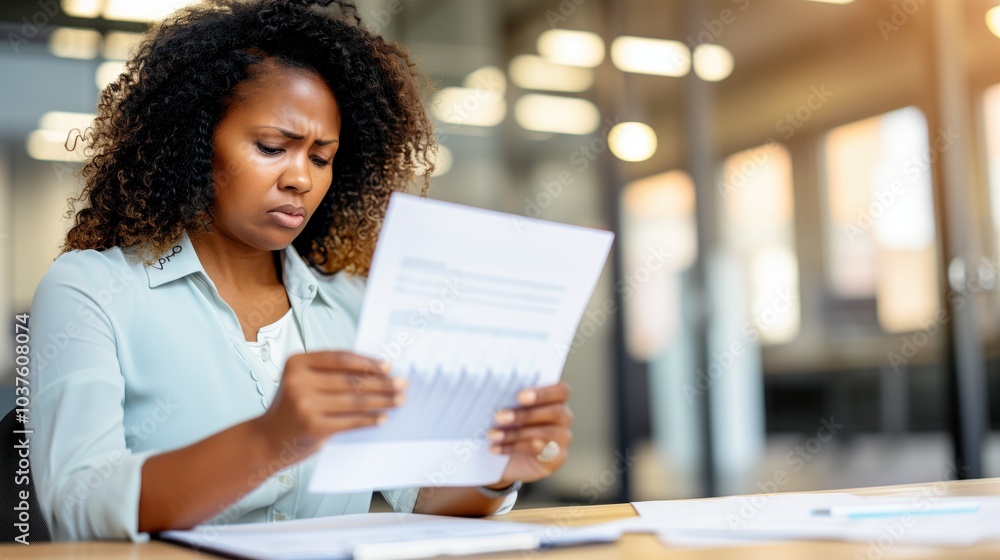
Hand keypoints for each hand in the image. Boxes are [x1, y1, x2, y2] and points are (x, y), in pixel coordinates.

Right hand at [253, 351, 405, 457]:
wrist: (267, 440)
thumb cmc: (292, 407)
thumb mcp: (302, 382)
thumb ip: (329, 374)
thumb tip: (376, 371)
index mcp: (296, 363)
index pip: (339, 358)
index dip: (366, 361)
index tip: (387, 366)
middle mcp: (298, 382)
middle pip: (350, 380)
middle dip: (381, 383)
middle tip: (402, 383)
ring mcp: (305, 405)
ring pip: (354, 401)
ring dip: (382, 401)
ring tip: (399, 400)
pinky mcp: (313, 427)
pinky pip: (350, 421)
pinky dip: (369, 420)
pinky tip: (382, 418)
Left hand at [487, 382, 571, 485]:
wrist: (505, 458)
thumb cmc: (507, 425)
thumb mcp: (507, 409)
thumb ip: (508, 398)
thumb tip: (495, 392)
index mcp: (555, 398)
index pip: (561, 390)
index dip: (543, 392)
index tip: (519, 396)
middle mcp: (563, 417)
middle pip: (556, 412)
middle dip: (525, 414)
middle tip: (499, 417)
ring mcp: (562, 438)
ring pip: (547, 433)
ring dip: (516, 434)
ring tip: (492, 435)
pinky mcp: (556, 458)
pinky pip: (539, 451)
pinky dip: (514, 448)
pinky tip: (496, 448)